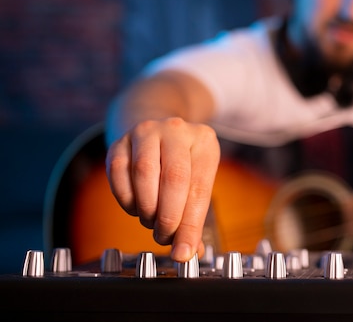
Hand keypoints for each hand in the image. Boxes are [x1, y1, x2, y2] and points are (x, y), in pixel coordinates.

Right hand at [105, 117, 219, 261]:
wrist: (156, 133)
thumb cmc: (182, 164)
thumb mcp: (196, 181)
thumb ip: (194, 216)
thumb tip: (189, 252)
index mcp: (204, 141)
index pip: (200, 188)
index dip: (191, 225)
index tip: (184, 251)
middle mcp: (177, 130)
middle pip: (174, 179)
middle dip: (168, 218)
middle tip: (165, 237)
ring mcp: (146, 132)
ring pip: (144, 174)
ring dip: (147, 208)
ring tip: (151, 221)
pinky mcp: (120, 142)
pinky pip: (118, 173)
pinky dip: (126, 199)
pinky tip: (136, 207)